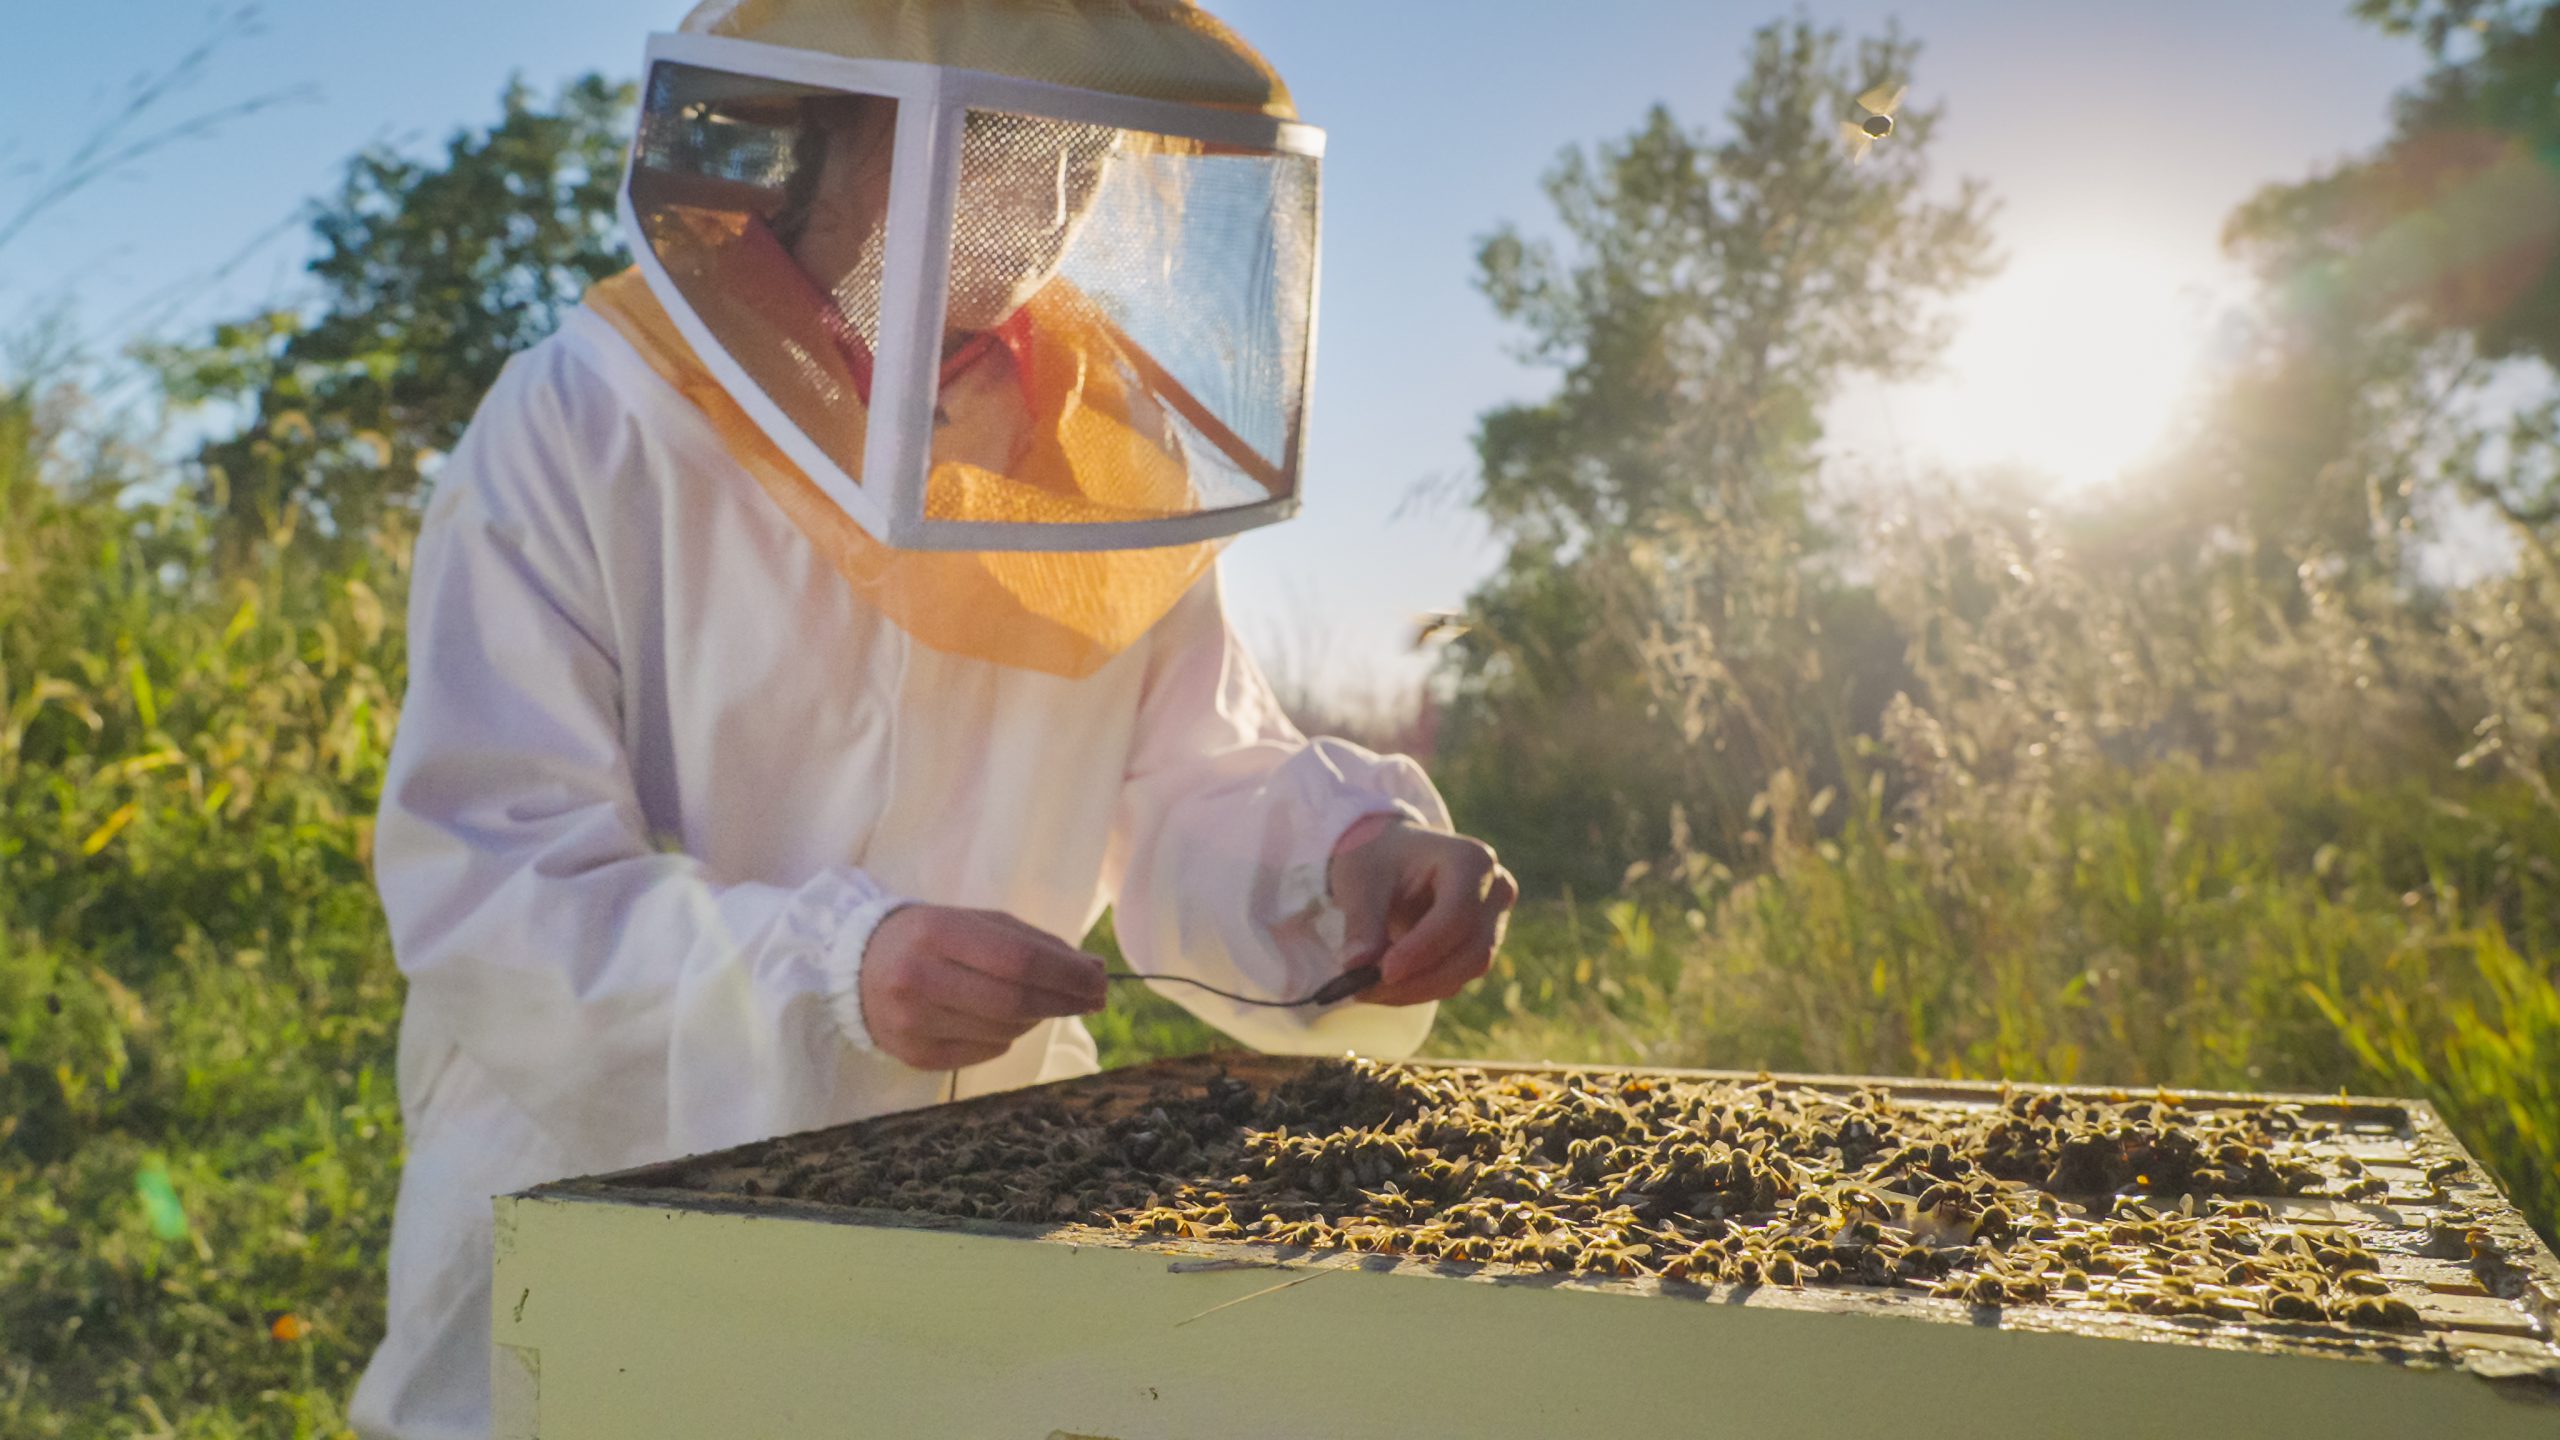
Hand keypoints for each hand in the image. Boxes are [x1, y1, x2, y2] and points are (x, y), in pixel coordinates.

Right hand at [858, 905, 1106, 1069]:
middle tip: (1093, 999)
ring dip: (1036, 1019)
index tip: (1099, 980)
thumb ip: (1034, 943)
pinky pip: (984, 1052)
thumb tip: (1094, 972)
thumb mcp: (976, 923)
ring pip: (1003, 1031)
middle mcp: (918, 978)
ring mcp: (912, 1022)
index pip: (1017, 960)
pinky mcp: (912, 1055)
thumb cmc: (930, 937)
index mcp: (936, 932)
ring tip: (1043, 1003)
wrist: (856, 966)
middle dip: (1063, 1002)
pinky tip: (1002, 1020)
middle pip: (1013, 1002)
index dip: (1066, 975)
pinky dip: (1006, 1037)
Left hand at [1327, 820, 1517, 1005]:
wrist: (1389, 853)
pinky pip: (1456, 978)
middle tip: (1365, 991)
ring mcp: (1494, 919)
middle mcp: (1494, 890)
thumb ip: (1361, 921)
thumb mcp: (1360, 879)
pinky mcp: (1481, 945)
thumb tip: (1356, 966)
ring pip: (1466, 971)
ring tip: (1367, 989)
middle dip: (1418, 979)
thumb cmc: (1377, 856)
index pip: (1456, 915)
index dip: (1421, 949)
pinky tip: (1383, 986)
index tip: (1382, 974)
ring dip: (1417, 989)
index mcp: (1471, 860)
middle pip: (1470, 950)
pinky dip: (1418, 988)